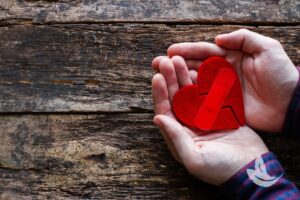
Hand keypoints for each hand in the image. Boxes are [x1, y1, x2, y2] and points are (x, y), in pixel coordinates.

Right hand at [152, 29, 298, 131]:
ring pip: (195, 84)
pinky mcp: (222, 107)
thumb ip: (243, 39)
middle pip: (194, 67)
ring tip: (161, 79)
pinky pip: (202, 102)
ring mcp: (220, 91)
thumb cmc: (282, 75)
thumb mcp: (267, 48)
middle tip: (157, 64)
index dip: (187, 51)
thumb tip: (217, 39)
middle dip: (175, 66)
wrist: (290, 105)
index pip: (204, 52)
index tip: (170, 51)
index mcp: (230, 58)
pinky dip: (189, 99)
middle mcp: (221, 74)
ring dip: (178, 81)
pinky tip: (176, 97)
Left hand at [152, 57, 267, 184]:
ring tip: (179, 59)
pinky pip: (207, 94)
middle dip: (170, 79)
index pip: (165, 111)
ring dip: (184, 77)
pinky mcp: (217, 112)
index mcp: (179, 135)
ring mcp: (203, 117)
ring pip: (190, 93)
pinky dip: (202, 81)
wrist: (251, 169)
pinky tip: (198, 68)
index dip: (160, 94)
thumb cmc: (221, 168)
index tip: (157, 77)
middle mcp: (188, 125)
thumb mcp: (194, 158)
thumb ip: (175, 138)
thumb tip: (157, 117)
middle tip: (166, 61)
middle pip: (176, 98)